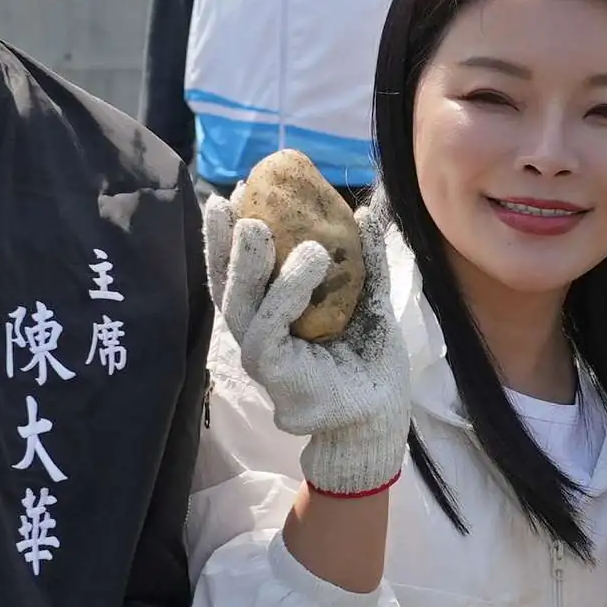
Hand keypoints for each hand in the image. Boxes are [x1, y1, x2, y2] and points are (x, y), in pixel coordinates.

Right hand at [205, 188, 411, 495]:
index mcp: (271, 314)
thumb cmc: (370, 359)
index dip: (229, 235)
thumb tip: (366, 209)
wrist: (383, 412)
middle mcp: (257, 333)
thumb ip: (365, 259)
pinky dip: (284, 295)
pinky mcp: (275, 376)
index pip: (239, 271)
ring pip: (242, 306)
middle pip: (228, 285)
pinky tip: (305, 263)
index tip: (234, 194)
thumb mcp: (369, 299)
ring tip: (259, 226)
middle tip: (232, 201)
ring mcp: (261, 357)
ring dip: (250, 263)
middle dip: (224, 242)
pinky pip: (269, 331)